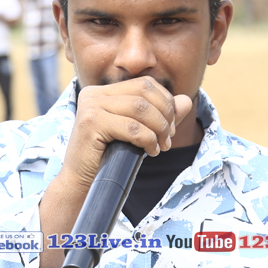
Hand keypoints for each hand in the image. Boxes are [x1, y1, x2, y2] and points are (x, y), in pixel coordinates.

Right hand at [61, 77, 193, 190]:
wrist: (81, 183)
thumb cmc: (108, 158)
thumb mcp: (136, 132)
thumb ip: (160, 115)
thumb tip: (186, 101)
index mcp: (102, 91)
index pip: (144, 84)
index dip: (165, 102)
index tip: (171, 126)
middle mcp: (93, 93)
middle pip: (144, 92)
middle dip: (165, 114)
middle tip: (169, 138)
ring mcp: (90, 106)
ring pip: (140, 108)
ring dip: (159, 128)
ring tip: (161, 146)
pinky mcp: (90, 123)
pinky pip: (132, 127)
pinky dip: (148, 139)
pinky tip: (150, 152)